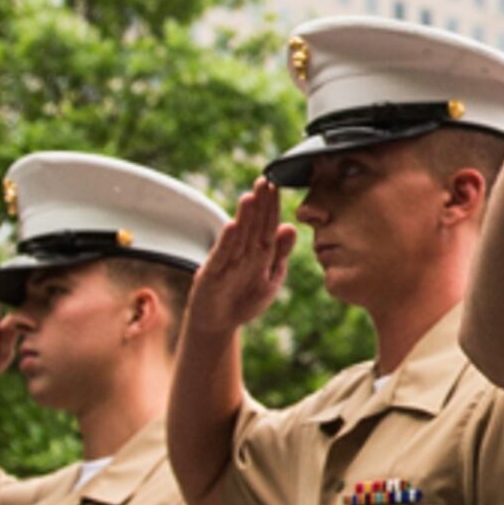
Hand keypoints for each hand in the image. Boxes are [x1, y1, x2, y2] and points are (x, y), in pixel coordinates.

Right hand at [197, 183, 294, 332]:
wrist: (219, 324)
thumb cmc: (245, 299)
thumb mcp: (270, 278)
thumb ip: (281, 254)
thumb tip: (291, 227)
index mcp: (259, 252)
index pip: (268, 225)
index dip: (273, 207)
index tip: (278, 185)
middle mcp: (242, 252)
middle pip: (253, 225)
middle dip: (259, 204)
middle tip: (265, 180)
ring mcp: (226, 261)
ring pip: (238, 237)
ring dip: (243, 217)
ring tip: (250, 197)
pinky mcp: (212, 274)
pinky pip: (222, 256)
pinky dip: (227, 242)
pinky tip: (232, 226)